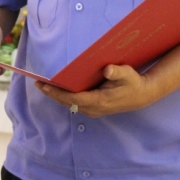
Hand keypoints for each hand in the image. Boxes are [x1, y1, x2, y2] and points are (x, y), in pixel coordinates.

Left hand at [35, 64, 157, 117]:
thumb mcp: (128, 75)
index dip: (57, 93)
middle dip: (52, 94)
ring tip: (44, 86)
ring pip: (70, 105)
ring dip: (57, 96)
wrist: (142, 96)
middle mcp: (94, 108)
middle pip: (68, 103)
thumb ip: (118, 72)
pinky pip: (75, 104)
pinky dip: (65, 98)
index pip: (73, 98)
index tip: (44, 86)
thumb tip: (107, 69)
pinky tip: (59, 90)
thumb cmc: (133, 83)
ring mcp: (94, 110)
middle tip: (38, 84)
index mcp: (99, 100)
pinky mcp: (95, 109)